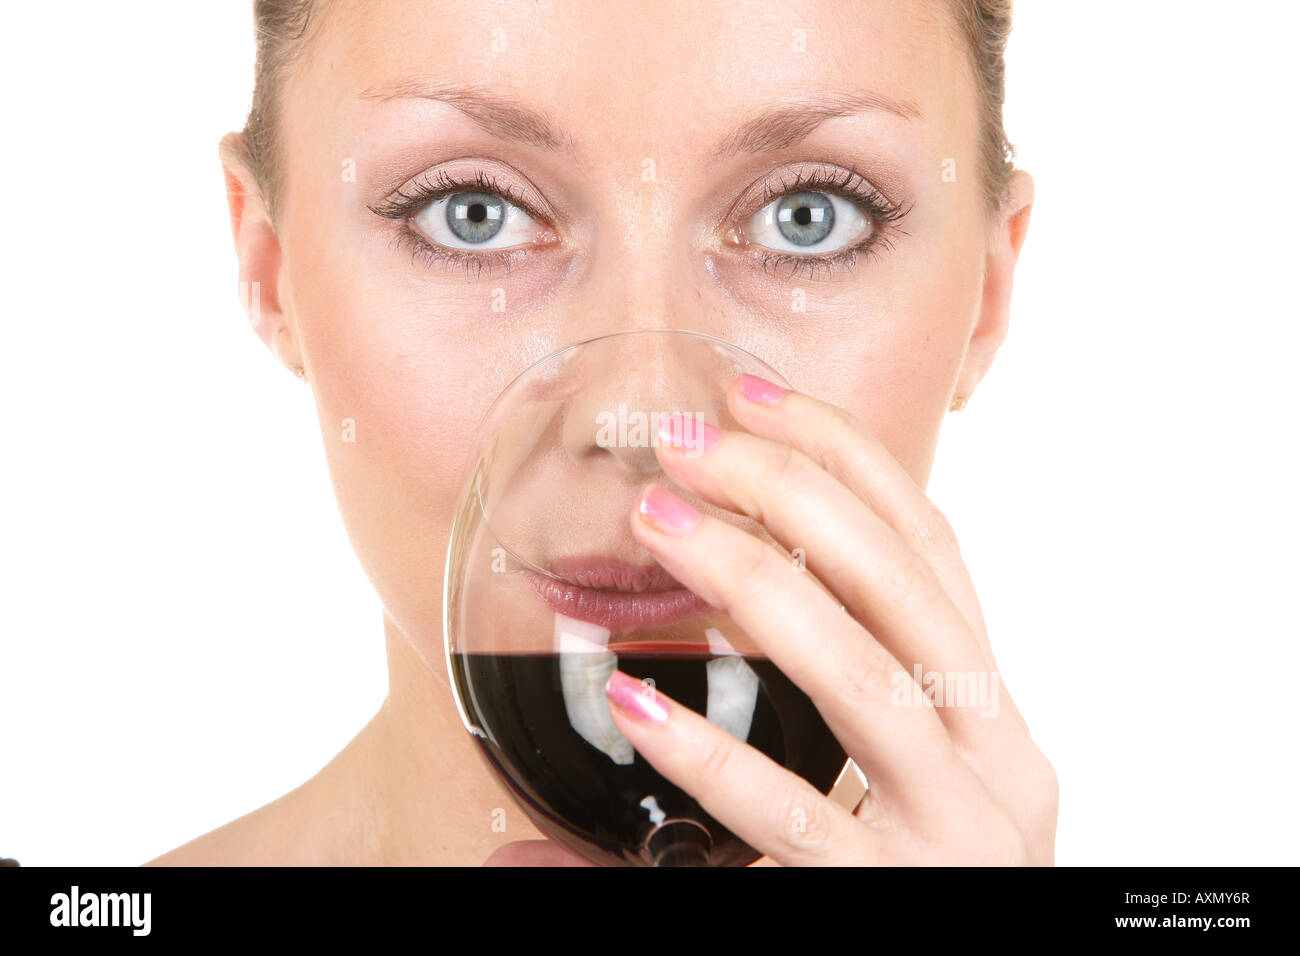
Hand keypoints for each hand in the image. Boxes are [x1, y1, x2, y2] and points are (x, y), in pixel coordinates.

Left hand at [598, 373, 1057, 865]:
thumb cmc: (896, 874)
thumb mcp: (880, 782)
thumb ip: (808, 707)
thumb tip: (630, 662)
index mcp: (994, 714)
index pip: (932, 552)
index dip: (851, 460)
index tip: (758, 393)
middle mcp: (1000, 761)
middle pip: (905, 590)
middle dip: (797, 493)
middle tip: (685, 437)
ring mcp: (961, 836)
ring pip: (866, 678)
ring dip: (756, 585)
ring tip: (658, 520)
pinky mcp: (900, 902)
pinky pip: (798, 818)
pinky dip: (714, 754)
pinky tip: (634, 701)